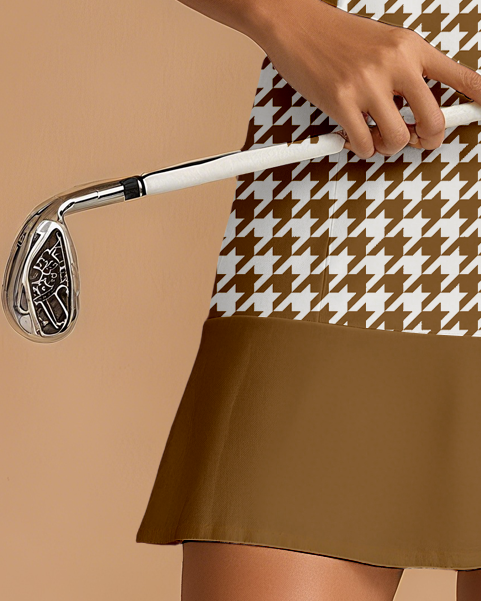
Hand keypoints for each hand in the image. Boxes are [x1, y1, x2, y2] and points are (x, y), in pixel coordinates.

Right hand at [253, 0, 480, 158]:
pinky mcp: (341, 102)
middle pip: (433, 120)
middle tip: (417, 139)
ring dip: (389, 146)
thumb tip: (419, 112)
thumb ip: (406, 74)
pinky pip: (365, 145)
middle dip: (427, 139)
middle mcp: (394, 64)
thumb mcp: (385, 45)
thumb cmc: (339, 37)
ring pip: (398, 139)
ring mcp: (367, 84)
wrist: (298, 25)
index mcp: (411, 47)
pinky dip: (362, 148)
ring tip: (376, 135)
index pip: (457, 76)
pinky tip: (353, 135)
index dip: (477, 96)